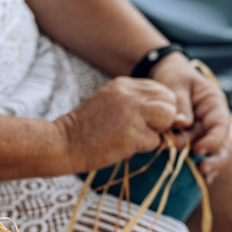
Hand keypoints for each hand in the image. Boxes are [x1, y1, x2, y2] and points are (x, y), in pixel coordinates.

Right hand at [55, 77, 178, 172]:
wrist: (60, 144)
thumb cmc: (82, 130)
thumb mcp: (107, 103)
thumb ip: (133, 103)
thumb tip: (164, 115)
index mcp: (123, 84)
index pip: (161, 90)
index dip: (159, 107)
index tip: (145, 120)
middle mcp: (130, 94)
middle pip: (170, 101)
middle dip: (164, 118)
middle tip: (145, 131)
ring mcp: (133, 113)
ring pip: (169, 117)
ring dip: (159, 131)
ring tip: (138, 138)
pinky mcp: (133, 134)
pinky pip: (156, 141)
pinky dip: (144, 147)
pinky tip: (124, 147)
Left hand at [149, 53, 230, 183]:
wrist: (163, 75)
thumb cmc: (172, 76)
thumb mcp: (176, 84)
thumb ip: (180, 104)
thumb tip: (182, 123)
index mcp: (213, 105)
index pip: (220, 125)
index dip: (213, 139)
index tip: (199, 149)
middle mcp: (210, 121)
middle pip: (218, 142)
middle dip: (213, 156)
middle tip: (202, 168)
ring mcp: (201, 131)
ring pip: (209, 152)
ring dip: (205, 164)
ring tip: (202, 176)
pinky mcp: (189, 138)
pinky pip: (193, 154)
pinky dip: (195, 165)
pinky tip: (199, 179)